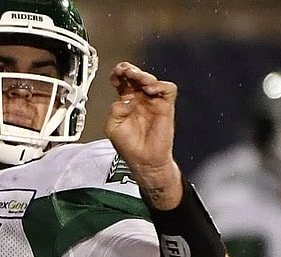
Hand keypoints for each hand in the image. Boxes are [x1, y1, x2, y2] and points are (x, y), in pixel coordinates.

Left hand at [104, 62, 180, 207]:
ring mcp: (153, 102)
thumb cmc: (130, 148)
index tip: (114, 75)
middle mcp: (140, 100)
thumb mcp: (112, 127)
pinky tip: (150, 89)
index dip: (118, 75)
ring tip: (134, 76)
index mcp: (127, 103)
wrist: (144, 162)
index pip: (123, 82)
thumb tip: (123, 99)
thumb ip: (115, 110)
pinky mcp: (166, 107)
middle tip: (123, 70)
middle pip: (136, 77)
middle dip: (129, 70)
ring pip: (151, 80)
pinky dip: (160, 85)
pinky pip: (168, 89)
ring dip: (141, 75)